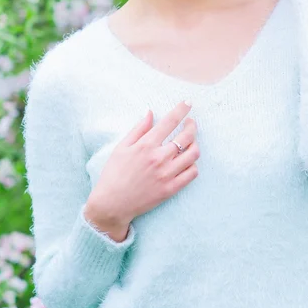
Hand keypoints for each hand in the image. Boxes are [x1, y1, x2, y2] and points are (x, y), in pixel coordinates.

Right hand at [87, 101, 199, 226]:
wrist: (112, 204)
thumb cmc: (114, 173)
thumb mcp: (121, 147)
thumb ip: (138, 129)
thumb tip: (151, 112)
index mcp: (146, 145)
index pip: (170, 121)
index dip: (181, 109)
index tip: (188, 103)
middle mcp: (159, 158)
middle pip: (186, 136)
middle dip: (192, 125)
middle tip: (190, 123)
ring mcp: (167, 174)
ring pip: (193, 154)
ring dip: (195, 144)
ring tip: (190, 142)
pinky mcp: (171, 189)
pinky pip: (192, 173)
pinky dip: (193, 164)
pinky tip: (187, 161)